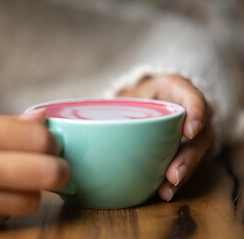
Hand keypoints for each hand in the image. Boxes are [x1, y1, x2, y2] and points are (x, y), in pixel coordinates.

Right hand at [0, 109, 68, 236]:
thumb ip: (6, 123)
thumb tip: (42, 120)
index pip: (40, 138)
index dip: (52, 142)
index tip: (50, 145)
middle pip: (49, 173)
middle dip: (60, 170)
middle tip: (54, 166)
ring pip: (33, 201)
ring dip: (31, 190)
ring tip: (13, 180)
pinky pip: (6, 218)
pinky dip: (5, 206)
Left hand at [118, 74, 211, 200]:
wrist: (140, 104)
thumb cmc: (134, 98)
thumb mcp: (126, 95)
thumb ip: (113, 105)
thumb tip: (80, 123)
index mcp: (175, 89)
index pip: (192, 97)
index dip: (196, 112)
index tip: (189, 132)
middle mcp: (190, 110)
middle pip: (199, 133)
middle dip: (188, 156)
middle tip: (174, 174)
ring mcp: (192, 130)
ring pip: (195, 153)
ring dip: (183, 173)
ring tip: (167, 189)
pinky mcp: (186, 147)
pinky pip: (186, 164)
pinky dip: (176, 179)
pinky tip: (164, 191)